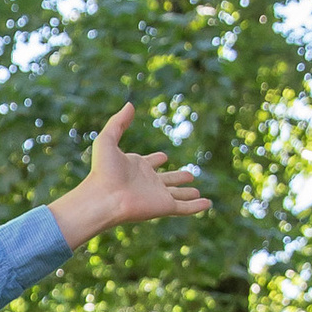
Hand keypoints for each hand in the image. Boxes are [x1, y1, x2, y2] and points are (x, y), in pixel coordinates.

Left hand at [50, 106, 208, 247]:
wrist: (104, 197)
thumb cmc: (103, 170)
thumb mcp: (107, 140)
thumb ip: (118, 122)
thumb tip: (129, 104)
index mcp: (135, 167)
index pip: (149, 163)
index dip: (155, 160)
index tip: (162, 157)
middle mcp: (147, 182)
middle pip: (167, 179)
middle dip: (177, 177)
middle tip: (189, 175)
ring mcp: (157, 195)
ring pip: (177, 194)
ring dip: (187, 193)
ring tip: (197, 190)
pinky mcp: (164, 207)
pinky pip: (185, 207)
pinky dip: (197, 206)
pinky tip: (208, 204)